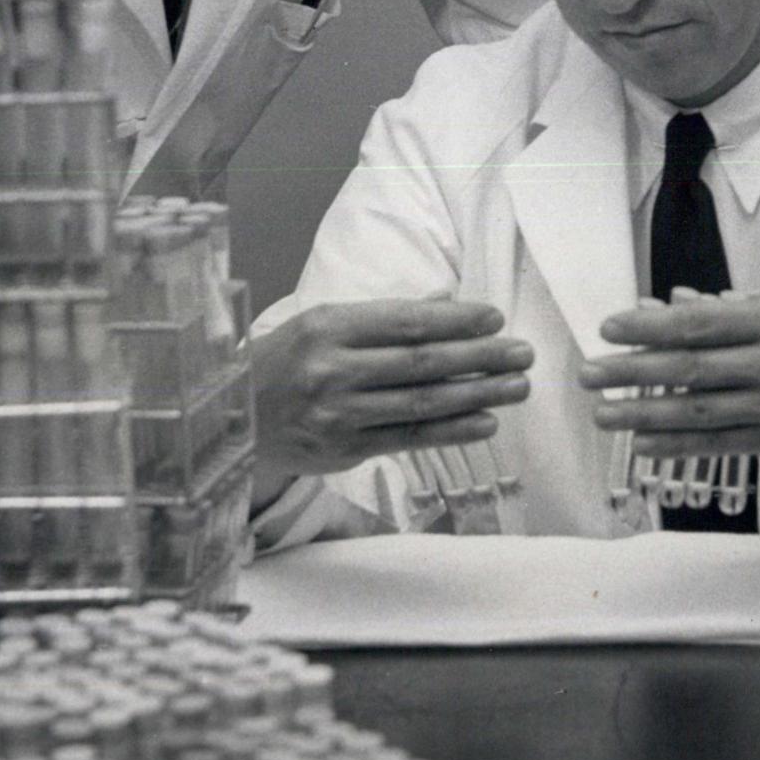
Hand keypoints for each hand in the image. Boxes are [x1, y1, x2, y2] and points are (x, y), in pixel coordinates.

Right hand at [253, 299, 533, 491]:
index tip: (495, 318)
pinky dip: (452, 430)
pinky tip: (485, 421)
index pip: (406, 321)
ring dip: (479, 394)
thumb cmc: (287, 362)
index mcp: (327, 326)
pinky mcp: (344, 449)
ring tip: (517, 387)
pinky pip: (410, 437)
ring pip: (422, 402)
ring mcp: (338, 413)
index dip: (456, 320)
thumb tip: (447, 310)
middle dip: (481, 357)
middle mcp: (332, 369)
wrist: (235, 419)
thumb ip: (379, 320)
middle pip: (422, 362)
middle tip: (523, 354)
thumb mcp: (321, 325)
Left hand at [577, 289, 759, 461]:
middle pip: (689, 368)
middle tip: (588, 374)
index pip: (699, 324)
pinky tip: (644, 444)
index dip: (648, 328)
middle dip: (631, 372)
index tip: (609, 329)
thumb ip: (730, 311)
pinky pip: (719, 444)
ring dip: (643, 415)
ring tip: (602, 414)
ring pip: (697, 412)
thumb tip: (671, 306)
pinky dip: (677, 445)